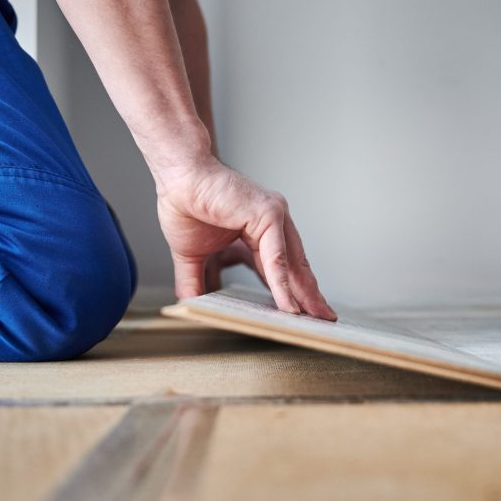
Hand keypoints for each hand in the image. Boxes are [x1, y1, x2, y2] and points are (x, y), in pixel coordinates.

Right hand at [155, 158, 335, 319]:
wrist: (177, 179)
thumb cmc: (185, 205)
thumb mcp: (193, 256)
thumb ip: (196, 281)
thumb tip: (193, 306)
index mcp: (259, 231)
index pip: (283, 267)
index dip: (293, 291)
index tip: (304, 313)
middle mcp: (273, 223)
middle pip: (296, 267)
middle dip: (309, 296)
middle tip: (323, 321)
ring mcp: (274, 217)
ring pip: (292, 264)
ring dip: (303, 295)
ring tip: (313, 319)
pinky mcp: (267, 214)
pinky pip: (276, 257)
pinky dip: (281, 283)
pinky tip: (288, 305)